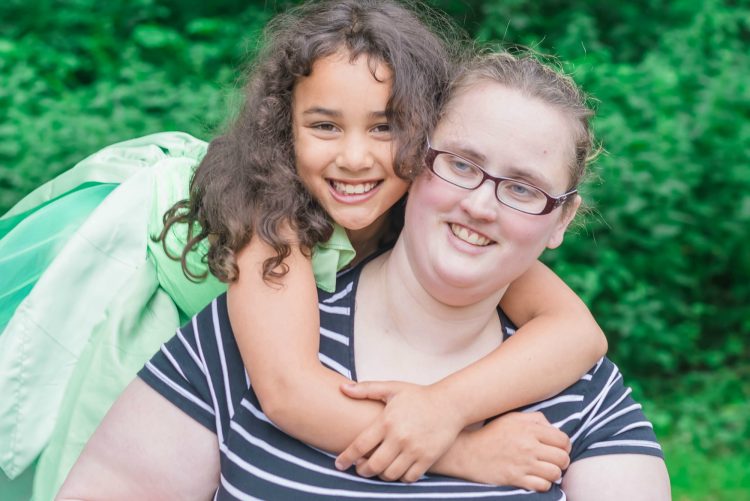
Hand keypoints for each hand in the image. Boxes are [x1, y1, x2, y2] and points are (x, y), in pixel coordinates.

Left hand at [334, 381, 464, 482]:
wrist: (450, 404)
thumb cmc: (418, 396)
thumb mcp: (392, 388)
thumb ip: (366, 389)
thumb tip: (341, 387)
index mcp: (387, 421)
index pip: (360, 446)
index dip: (345, 458)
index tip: (338, 464)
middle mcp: (399, 438)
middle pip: (373, 466)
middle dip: (361, 470)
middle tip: (359, 468)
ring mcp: (414, 450)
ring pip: (390, 474)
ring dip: (380, 475)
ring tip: (377, 468)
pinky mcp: (428, 459)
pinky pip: (408, 478)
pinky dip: (400, 477)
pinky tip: (396, 469)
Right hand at [445, 411, 569, 490]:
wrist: (468, 451)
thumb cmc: (491, 434)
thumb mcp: (512, 418)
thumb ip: (535, 419)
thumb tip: (554, 428)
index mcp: (529, 428)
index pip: (563, 439)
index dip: (565, 446)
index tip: (559, 449)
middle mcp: (528, 445)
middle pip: (562, 458)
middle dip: (562, 461)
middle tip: (554, 461)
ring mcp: (522, 463)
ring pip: (555, 473)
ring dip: (553, 474)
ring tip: (546, 471)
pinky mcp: (515, 478)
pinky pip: (542, 486)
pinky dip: (543, 484)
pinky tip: (536, 479)